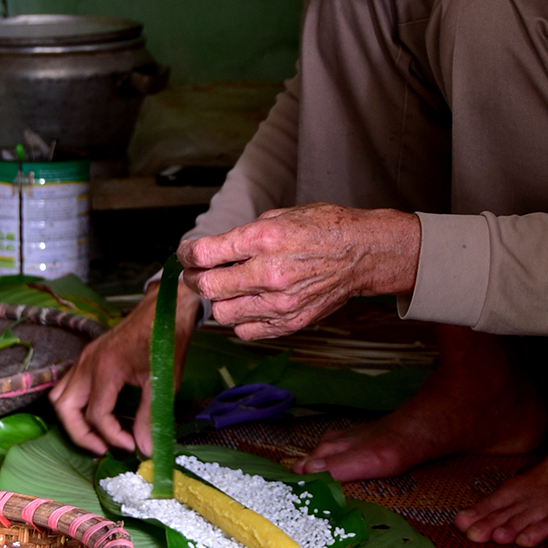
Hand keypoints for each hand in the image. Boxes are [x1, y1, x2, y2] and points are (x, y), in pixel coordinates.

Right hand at [48, 276, 199, 454]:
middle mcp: (88, 363)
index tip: (132, 446)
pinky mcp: (89, 356)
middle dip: (80, 434)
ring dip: (73, 419)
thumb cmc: (166, 339)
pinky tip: (99, 413)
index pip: (95, 415)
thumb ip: (150, 416)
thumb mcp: (163, 381)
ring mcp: (85, 358)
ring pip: (60, 396)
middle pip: (65, 408)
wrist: (166, 307)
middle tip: (104, 449)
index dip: (112, 437)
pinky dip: (76, 404)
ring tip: (98, 435)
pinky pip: (69, 385)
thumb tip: (144, 448)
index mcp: (105, 369)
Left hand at [177, 203, 420, 339]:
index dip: (186, 254)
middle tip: (197, 273)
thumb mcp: (281, 216)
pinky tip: (248, 304)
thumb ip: (244, 235)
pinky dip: (240, 320)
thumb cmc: (325, 229)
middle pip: (209, 287)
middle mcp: (269, 272)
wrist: (362, 254)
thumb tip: (213, 250)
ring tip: (228, 289)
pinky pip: (247, 331)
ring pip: (223, 313)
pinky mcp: (290, 322)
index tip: (186, 254)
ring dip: (219, 301)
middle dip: (195, 279)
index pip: (205, 253)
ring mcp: (280, 302)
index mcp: (265, 239)